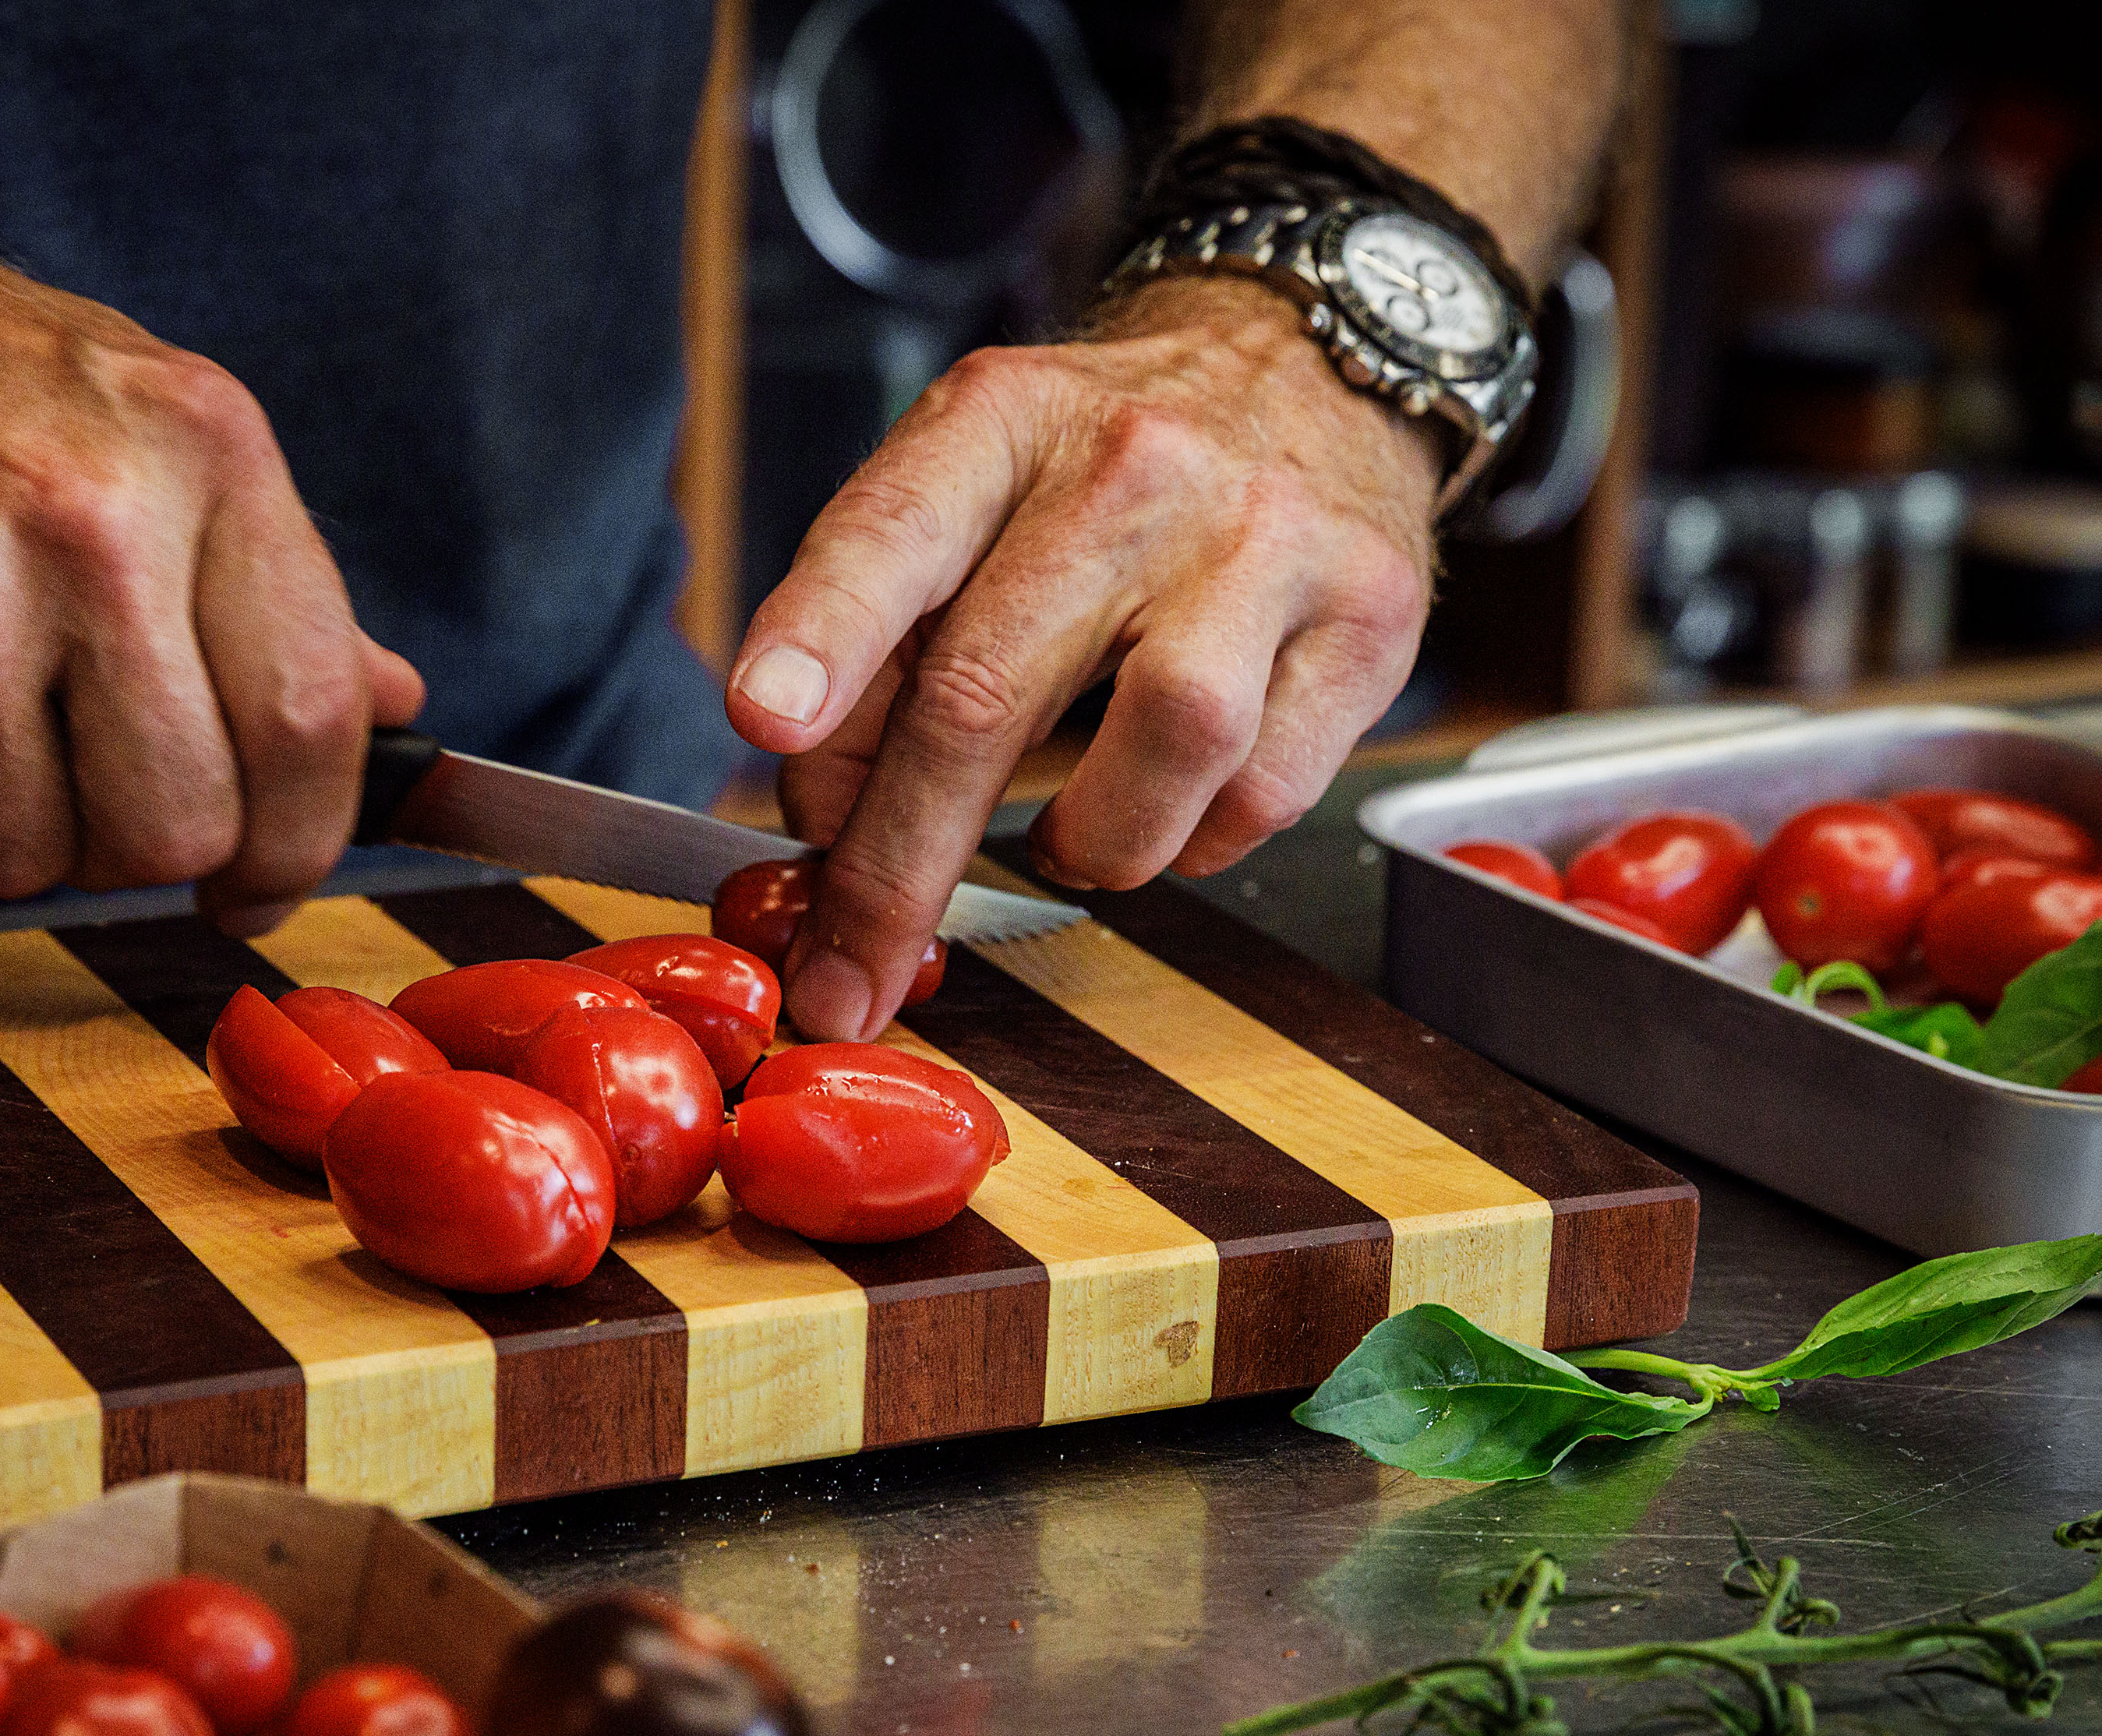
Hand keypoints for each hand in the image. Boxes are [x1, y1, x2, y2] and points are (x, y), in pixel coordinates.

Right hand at [0, 181, 422, 928]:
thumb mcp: (146, 421)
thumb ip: (272, 582)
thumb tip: (389, 707)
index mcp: (204, 451)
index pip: (310, 720)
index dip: (299, 844)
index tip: (261, 885)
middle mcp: (89, 525)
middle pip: (175, 827)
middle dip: (134, 847)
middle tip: (88, 792)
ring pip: (25, 858)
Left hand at [724, 273, 1437, 1040]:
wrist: (1314, 364)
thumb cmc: (1107, 466)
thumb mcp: (970, 494)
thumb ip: (878, 640)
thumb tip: (824, 820)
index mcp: (999, 424)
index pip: (894, 530)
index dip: (825, 631)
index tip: (766, 718)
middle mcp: (1134, 471)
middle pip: (991, 689)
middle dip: (898, 866)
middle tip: (845, 974)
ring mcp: (1264, 542)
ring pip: (1166, 747)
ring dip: (1090, 845)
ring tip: (1066, 843)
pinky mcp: (1369, 617)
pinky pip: (1267, 791)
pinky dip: (1197, 838)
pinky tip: (1172, 805)